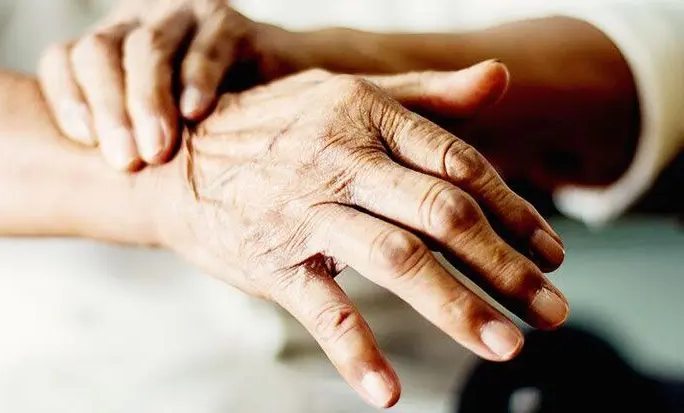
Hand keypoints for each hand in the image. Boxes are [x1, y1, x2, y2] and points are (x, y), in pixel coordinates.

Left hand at [38, 0, 286, 169]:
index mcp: (112, 49)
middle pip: (100, 51)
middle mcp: (140, 24)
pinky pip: (207, 48)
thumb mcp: (163, 135)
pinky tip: (196, 113)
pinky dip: (198, 80)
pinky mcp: (230, 24)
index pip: (65, 59)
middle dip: (108, 108)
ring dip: (148, 101)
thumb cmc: (212, 128)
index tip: (86, 142)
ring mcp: (184, 18)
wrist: (284, 95)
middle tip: (126, 162)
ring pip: (148, 48)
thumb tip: (91, 199)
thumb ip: (129, 145)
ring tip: (157, 150)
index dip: (66, 97)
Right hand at [151, 65, 566, 407]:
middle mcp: (342, 160)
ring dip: (457, 307)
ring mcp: (306, 213)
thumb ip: (427, 94)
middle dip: (505, 266)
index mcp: (368, 116)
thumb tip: (501, 76)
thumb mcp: (348, 95)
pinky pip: (322, 309)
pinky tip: (388, 392)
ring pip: (396, 260)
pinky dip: (355, 352)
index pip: (460, 165)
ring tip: (507, 344)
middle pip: (442, 216)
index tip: (554, 252)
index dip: (515, 210)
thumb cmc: (277, 128)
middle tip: (553, 310)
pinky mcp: (272, 261)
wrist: (179, 161)